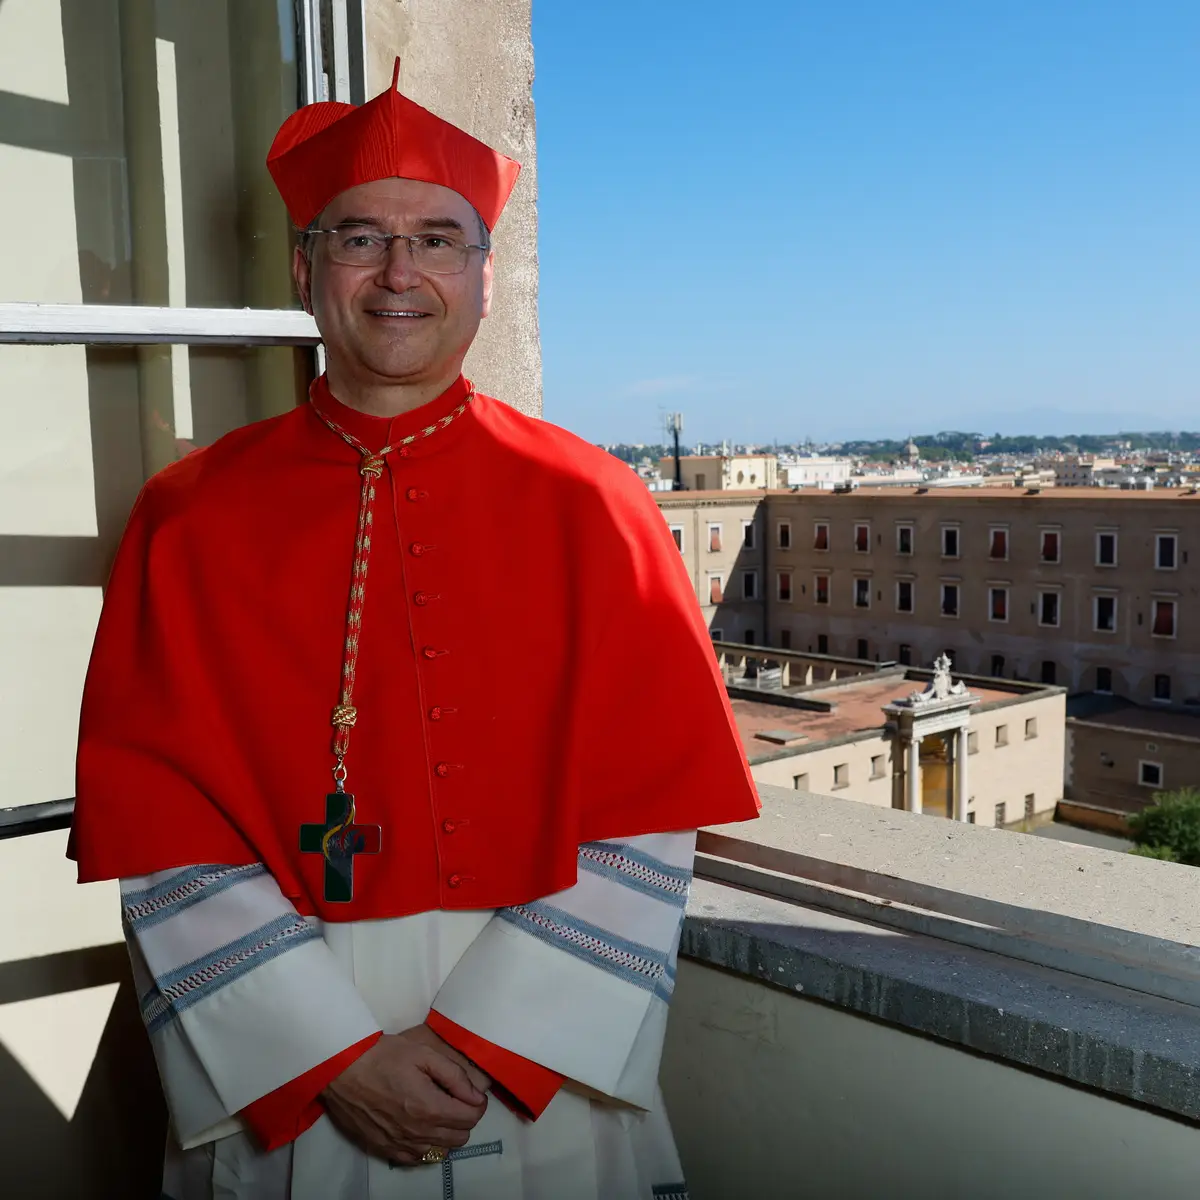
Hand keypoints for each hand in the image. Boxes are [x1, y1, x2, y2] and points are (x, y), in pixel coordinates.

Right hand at [322, 1025, 489, 1164]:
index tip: (470, 1093)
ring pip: (441, 1150)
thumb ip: (455, 1076)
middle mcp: (418, 1133)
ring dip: (446, 1133)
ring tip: (436, 1111)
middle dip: (464, 1117)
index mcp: (430, 1108)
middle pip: (460, 1137)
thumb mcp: (424, 1054)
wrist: (342, 1069)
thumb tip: (477, 1096)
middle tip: (453, 1099)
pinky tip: (419, 1127)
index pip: (471, 1118)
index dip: (477, 1104)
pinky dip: (425, 1145)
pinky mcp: (385, 1150)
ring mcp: (401, 1145)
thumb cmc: (384, 1056)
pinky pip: (417, 1158)